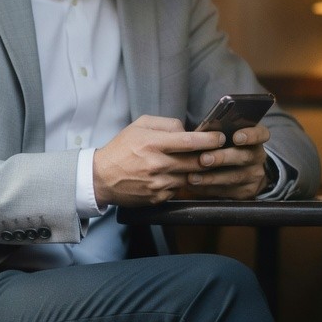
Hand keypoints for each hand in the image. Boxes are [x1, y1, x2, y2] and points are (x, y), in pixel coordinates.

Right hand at [93, 116, 225, 206]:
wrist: (101, 178)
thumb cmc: (121, 149)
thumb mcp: (140, 126)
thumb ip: (166, 124)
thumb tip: (188, 131)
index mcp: (153, 143)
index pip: (190, 142)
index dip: (210, 140)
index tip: (221, 138)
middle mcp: (157, 165)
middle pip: (196, 162)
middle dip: (210, 157)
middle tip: (216, 152)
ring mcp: (158, 184)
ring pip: (190, 177)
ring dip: (195, 171)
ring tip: (193, 163)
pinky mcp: (158, 198)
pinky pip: (178, 189)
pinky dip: (180, 182)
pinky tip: (173, 176)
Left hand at [182, 124, 270, 200]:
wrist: (244, 172)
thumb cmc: (228, 147)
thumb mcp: (226, 137)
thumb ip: (217, 134)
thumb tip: (197, 133)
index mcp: (255, 139)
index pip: (261, 134)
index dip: (251, 136)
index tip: (236, 137)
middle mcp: (258, 156)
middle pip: (244, 157)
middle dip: (222, 158)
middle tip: (204, 159)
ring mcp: (254, 175)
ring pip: (234, 177)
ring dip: (211, 177)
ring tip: (193, 177)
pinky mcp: (246, 191)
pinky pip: (227, 191)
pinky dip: (208, 188)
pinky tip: (195, 186)